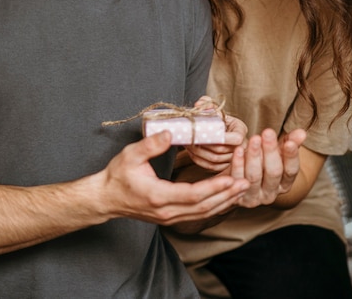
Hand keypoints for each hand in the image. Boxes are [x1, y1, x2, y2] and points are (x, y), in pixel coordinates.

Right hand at [100, 131, 248, 226]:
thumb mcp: (131, 155)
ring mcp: (169, 217)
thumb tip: (170, 133)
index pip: (193, 194)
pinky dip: (213, 206)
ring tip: (241, 189)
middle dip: (227, 195)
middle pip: (204, 206)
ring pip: (203, 212)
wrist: (105, 198)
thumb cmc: (117, 175)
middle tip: (246, 182)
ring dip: (223, 201)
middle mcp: (167, 211)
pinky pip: (197, 214)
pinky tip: (224, 198)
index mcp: (159, 196)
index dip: (214, 186)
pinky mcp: (170, 217)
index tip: (231, 177)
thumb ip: (151, 145)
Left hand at [184, 96, 247, 172]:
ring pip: (214, 159)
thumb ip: (207, 103)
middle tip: (189, 137)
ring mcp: (232, 159)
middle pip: (221, 149)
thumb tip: (198, 104)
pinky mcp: (223, 167)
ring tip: (187, 143)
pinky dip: (198, 159)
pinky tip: (191, 151)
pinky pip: (210, 167)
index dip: (221, 137)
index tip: (206, 132)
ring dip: (198, 152)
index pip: (236, 139)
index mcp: (240, 131)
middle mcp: (240, 147)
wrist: (222, 130)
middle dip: (203, 143)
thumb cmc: (220, 119)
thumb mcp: (216, 108)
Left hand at [230, 128, 305, 207]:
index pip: (291, 170)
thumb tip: (302, 133)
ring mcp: (255, 197)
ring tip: (254, 138)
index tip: (290, 142)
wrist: (238, 180)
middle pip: (274, 172)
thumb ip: (290, 142)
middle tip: (268, 132)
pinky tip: (238, 150)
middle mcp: (272, 192)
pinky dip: (238, 164)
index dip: (291, 156)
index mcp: (285, 183)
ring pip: (255, 176)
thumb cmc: (261, 161)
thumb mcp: (276, 152)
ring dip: (254, 155)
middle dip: (271, 151)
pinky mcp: (238, 196)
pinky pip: (238, 178)